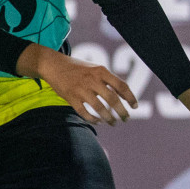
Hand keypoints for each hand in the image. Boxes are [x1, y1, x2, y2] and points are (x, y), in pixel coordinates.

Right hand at [21, 45, 136, 125]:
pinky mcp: (71, 97)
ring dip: (109, 118)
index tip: (135, 107)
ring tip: (114, 123)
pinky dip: (93, 119)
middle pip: (112, 99)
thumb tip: (125, 96)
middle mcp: (92, 80)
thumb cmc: (79, 68)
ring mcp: (81, 89)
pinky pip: (84, 112)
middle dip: (122, 111)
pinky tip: (98, 121)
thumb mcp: (96, 69)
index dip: (130, 97)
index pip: (121, 86)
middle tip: (126, 119)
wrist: (54, 65)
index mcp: (101, 71)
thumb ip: (109, 80)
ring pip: (99, 108)